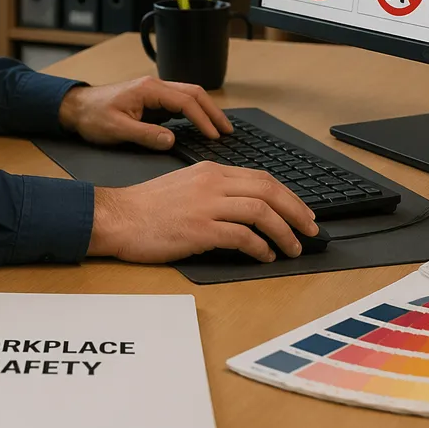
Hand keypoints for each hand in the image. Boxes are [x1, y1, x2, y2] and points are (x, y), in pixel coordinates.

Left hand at [58, 76, 231, 150]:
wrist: (76, 108)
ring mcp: (154, 92)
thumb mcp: (117, 129)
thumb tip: (171, 140)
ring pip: (188, 96)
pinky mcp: (152, 100)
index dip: (203, 119)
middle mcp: (155, 86)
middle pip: (194, 93)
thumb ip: (145, 135)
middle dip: (213, 111)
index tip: (214, 136)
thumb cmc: (93, 116)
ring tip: (220, 128)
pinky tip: (200, 126)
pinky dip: (194, 113)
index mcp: (149, 90)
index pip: (186, 102)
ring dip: (206, 110)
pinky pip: (179, 103)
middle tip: (227, 130)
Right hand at [87, 163, 318, 262]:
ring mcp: (206, 205)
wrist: (117, 217)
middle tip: (311, 230)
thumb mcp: (185, 186)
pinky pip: (242, 236)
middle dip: (297, 212)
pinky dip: (260, 247)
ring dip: (284, 232)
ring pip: (261, 212)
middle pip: (269, 190)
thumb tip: (245, 211)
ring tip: (293, 248)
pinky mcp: (199, 229)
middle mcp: (212, 183)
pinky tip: (265, 257)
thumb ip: (215, 192)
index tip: (302, 213)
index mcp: (210, 171)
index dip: (289, 196)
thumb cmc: (146, 207)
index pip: (262, 178)